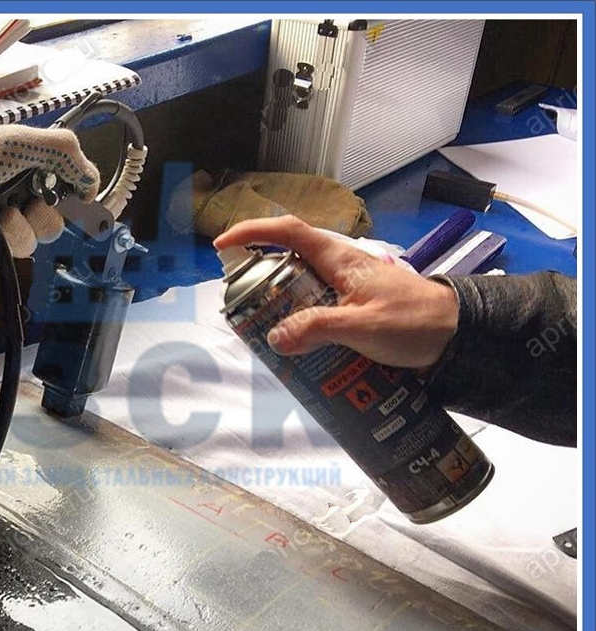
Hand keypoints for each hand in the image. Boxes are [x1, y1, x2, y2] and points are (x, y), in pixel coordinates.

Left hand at [0, 122, 100, 272]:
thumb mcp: (17, 141)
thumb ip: (63, 150)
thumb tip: (92, 180)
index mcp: (27, 170)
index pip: (66, 192)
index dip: (75, 201)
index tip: (79, 204)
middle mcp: (13, 197)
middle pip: (51, 226)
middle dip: (41, 219)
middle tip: (21, 203)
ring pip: (28, 247)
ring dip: (16, 234)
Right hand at [214, 215, 459, 369]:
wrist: (459, 336)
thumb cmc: (416, 321)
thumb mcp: (364, 325)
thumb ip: (318, 328)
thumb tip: (274, 336)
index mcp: (339, 258)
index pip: (288, 232)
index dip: (252, 233)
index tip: (223, 246)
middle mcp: (338, 266)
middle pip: (287, 259)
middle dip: (259, 276)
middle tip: (240, 303)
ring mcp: (346, 288)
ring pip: (300, 287)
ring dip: (279, 305)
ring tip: (263, 330)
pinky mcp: (354, 309)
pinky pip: (316, 309)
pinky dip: (300, 323)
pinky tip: (296, 348)